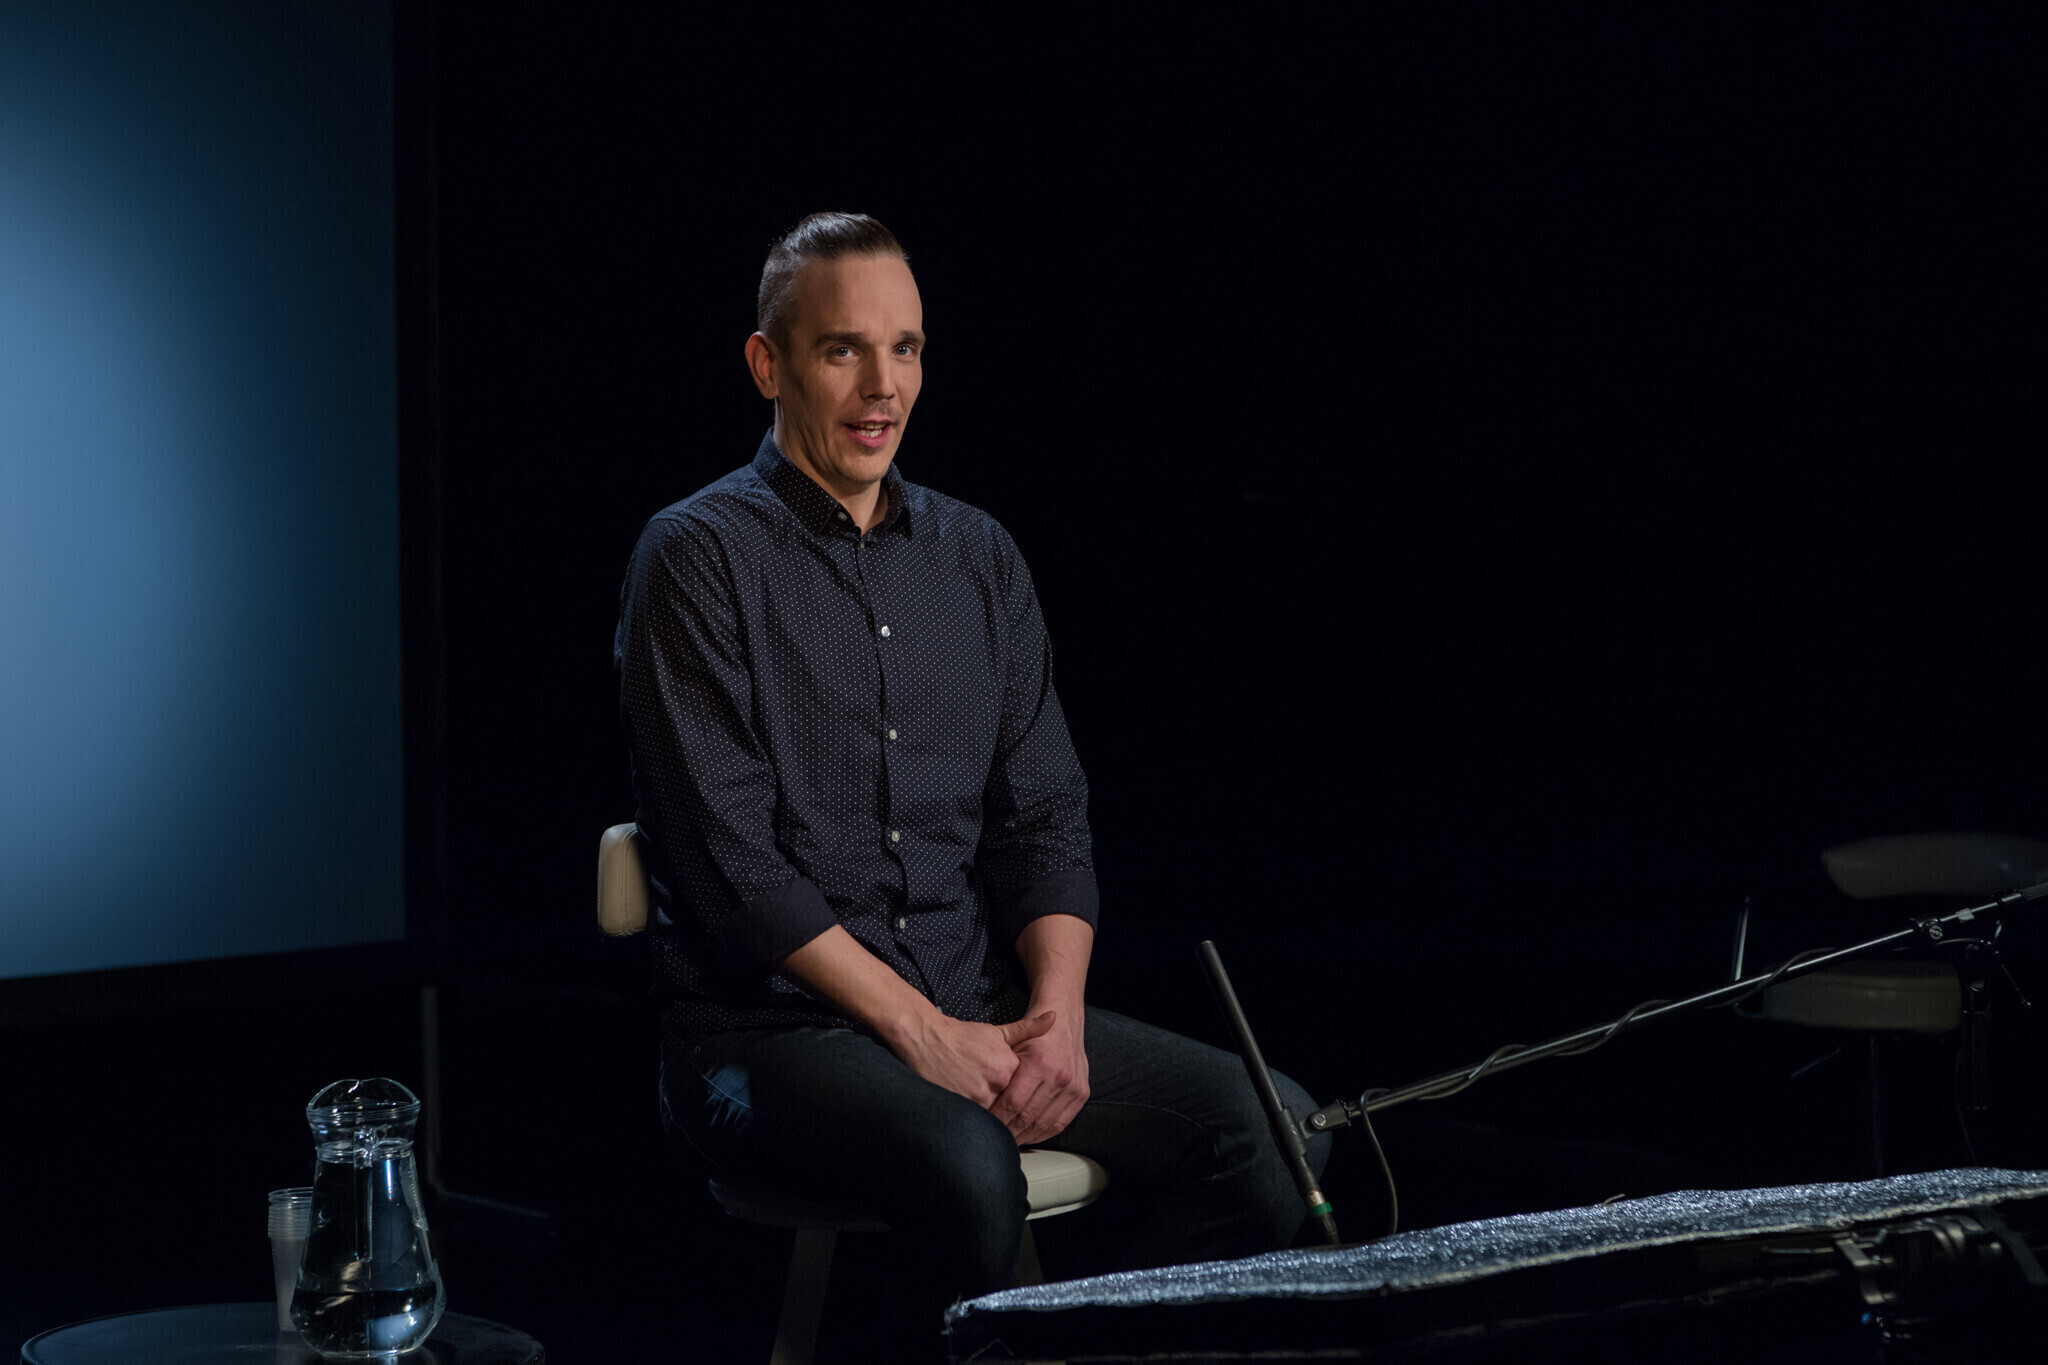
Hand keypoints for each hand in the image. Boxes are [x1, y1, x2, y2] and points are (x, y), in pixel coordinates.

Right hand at [892, 1009, 1055, 1108]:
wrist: (929, 1039)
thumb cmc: (963, 1036)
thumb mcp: (998, 1032)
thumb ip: (1028, 1029)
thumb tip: (1054, 1017)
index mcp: (1009, 1066)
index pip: (1024, 1089)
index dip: (1020, 1093)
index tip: (1014, 1095)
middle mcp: (997, 1083)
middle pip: (1011, 1105)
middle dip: (1009, 1110)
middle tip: (1004, 1112)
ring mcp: (978, 1097)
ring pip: (996, 1117)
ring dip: (996, 1120)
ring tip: (989, 1120)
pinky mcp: (961, 1106)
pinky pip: (977, 1121)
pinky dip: (978, 1123)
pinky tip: (975, 1122)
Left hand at [991, 1007, 1088, 1144]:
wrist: (1065, 1021)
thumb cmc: (1034, 1035)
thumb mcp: (1012, 1043)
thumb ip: (999, 1071)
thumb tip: (978, 1099)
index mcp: (1038, 1062)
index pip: (1013, 1102)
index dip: (997, 1119)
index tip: (985, 1127)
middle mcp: (1058, 1075)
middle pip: (1027, 1116)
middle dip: (1008, 1131)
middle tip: (993, 1139)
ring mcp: (1072, 1086)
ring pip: (1044, 1123)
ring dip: (1024, 1136)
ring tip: (1009, 1141)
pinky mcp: (1082, 1093)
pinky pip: (1061, 1123)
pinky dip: (1043, 1134)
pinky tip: (1029, 1136)